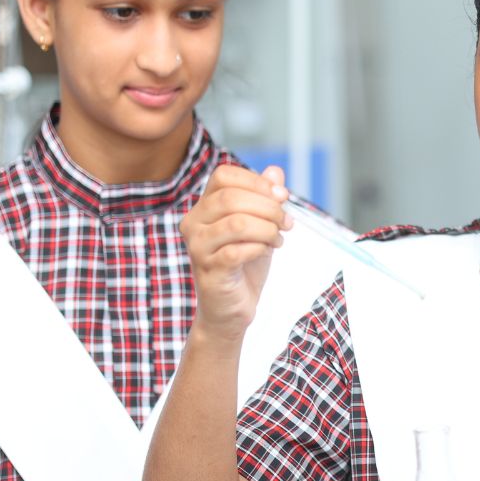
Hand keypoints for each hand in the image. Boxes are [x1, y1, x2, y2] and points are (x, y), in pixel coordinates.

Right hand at [180, 163, 291, 343]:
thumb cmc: (244, 264)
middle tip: (286, 223)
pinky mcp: (209, 270)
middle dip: (268, 207)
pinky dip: (260, 248)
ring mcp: (197, 247)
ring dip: (267, 229)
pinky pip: (238, 250)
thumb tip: (276, 171)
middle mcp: (193, 223)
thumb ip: (266, 199)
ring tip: (278, 239)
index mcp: (203, 207)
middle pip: (231, 196)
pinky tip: (267, 251)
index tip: (281, 197)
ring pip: (236, 222)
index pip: (224, 175)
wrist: (232, 309)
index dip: (256, 181)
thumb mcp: (260, 226)